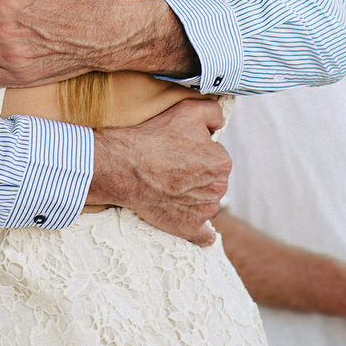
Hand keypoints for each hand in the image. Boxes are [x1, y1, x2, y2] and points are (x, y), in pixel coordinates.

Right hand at [89, 98, 229, 245]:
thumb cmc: (154, 138)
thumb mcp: (187, 110)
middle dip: (197, 174)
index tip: (178, 149)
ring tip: (168, 186)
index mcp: (222, 162)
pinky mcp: (189, 227)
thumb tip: (219, 124)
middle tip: (171, 167)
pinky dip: (202, 232)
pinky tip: (199, 229)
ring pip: (205, 201)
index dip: (197, 150)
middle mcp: (218, 188)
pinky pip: (204, 235)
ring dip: (193, 196)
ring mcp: (204, 210)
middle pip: (212, 179)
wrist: (123, 167)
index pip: (215, 155)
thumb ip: (213, 113)